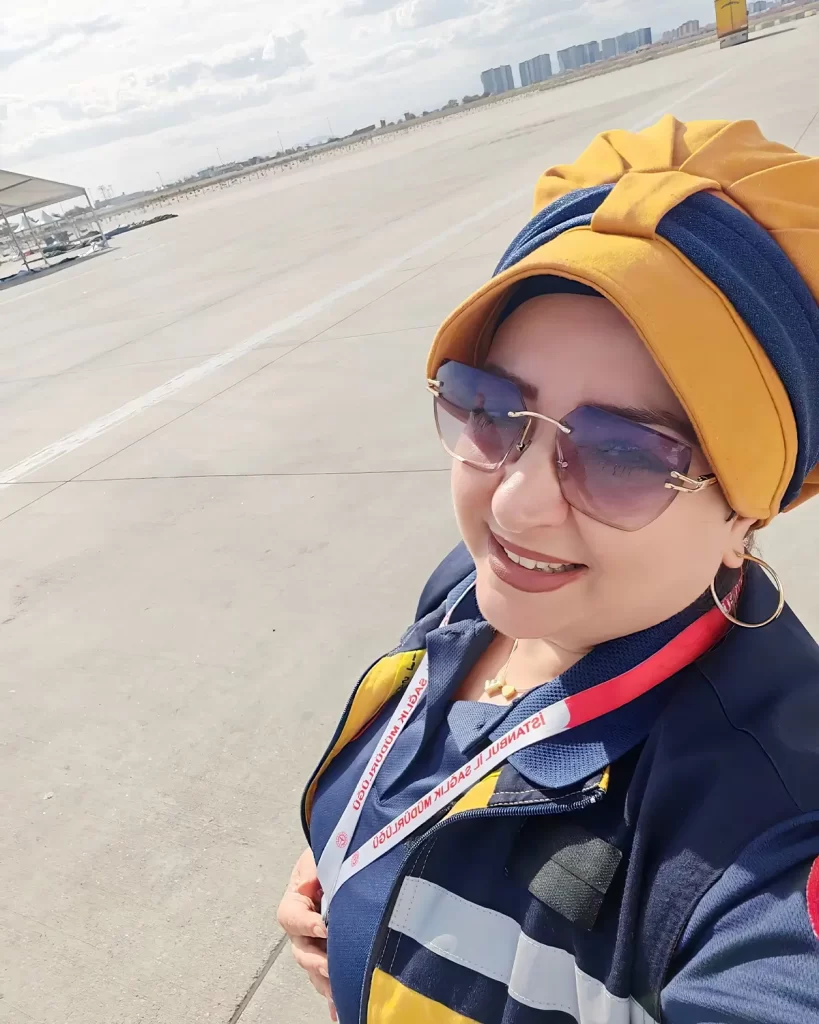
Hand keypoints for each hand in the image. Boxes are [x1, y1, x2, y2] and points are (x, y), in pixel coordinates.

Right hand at [277, 847, 336, 1020]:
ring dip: (325, 981)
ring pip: (314, 969)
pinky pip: (327, 978)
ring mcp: (313, 945)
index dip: (305, 924)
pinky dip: (332, 995)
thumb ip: (315, 867)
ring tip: (338, 991)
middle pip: (301, 951)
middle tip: (331, 964)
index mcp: (295, 902)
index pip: (290, 917)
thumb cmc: (326, 857)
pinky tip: (339, 1011)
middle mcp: (301, 929)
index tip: (324, 927)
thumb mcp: (318, 856)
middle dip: (316, 961)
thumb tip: (315, 883)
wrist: (339, 861)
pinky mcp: (329, 955)